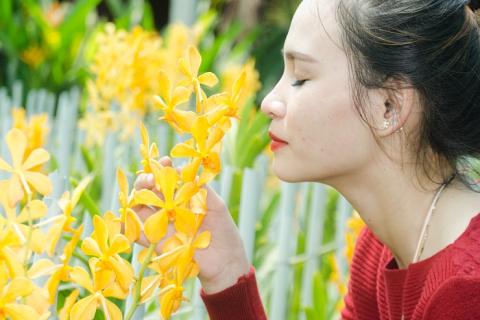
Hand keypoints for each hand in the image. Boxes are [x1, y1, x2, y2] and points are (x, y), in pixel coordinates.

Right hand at [133, 157, 249, 293]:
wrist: (226, 262)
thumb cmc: (224, 231)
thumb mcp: (216, 204)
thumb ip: (199, 188)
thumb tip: (179, 170)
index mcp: (183, 197)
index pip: (167, 178)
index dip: (163, 168)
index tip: (165, 161)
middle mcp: (169, 209)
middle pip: (148, 190)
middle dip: (145, 180)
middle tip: (150, 178)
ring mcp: (162, 225)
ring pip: (139, 208)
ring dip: (137, 197)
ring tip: (143, 192)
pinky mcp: (158, 243)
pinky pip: (139, 233)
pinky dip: (129, 226)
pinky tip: (128, 218)